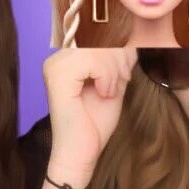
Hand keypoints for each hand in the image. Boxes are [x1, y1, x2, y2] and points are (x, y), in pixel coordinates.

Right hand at [43, 45, 136, 181]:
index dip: (119, 47)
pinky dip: (106, 76)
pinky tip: (104, 93)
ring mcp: (55, 65)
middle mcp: (57, 58)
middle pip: (98, 36)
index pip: (98, 33)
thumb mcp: (114, 84)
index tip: (124, 72)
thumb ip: (120, 60)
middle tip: (123, 80)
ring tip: (111, 89)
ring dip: (113, 69)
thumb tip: (133, 37)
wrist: (81, 154)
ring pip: (97, 46)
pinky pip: (92, 59)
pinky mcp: (58, 76)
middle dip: (119, 57)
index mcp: (68, 58)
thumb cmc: (94, 124)